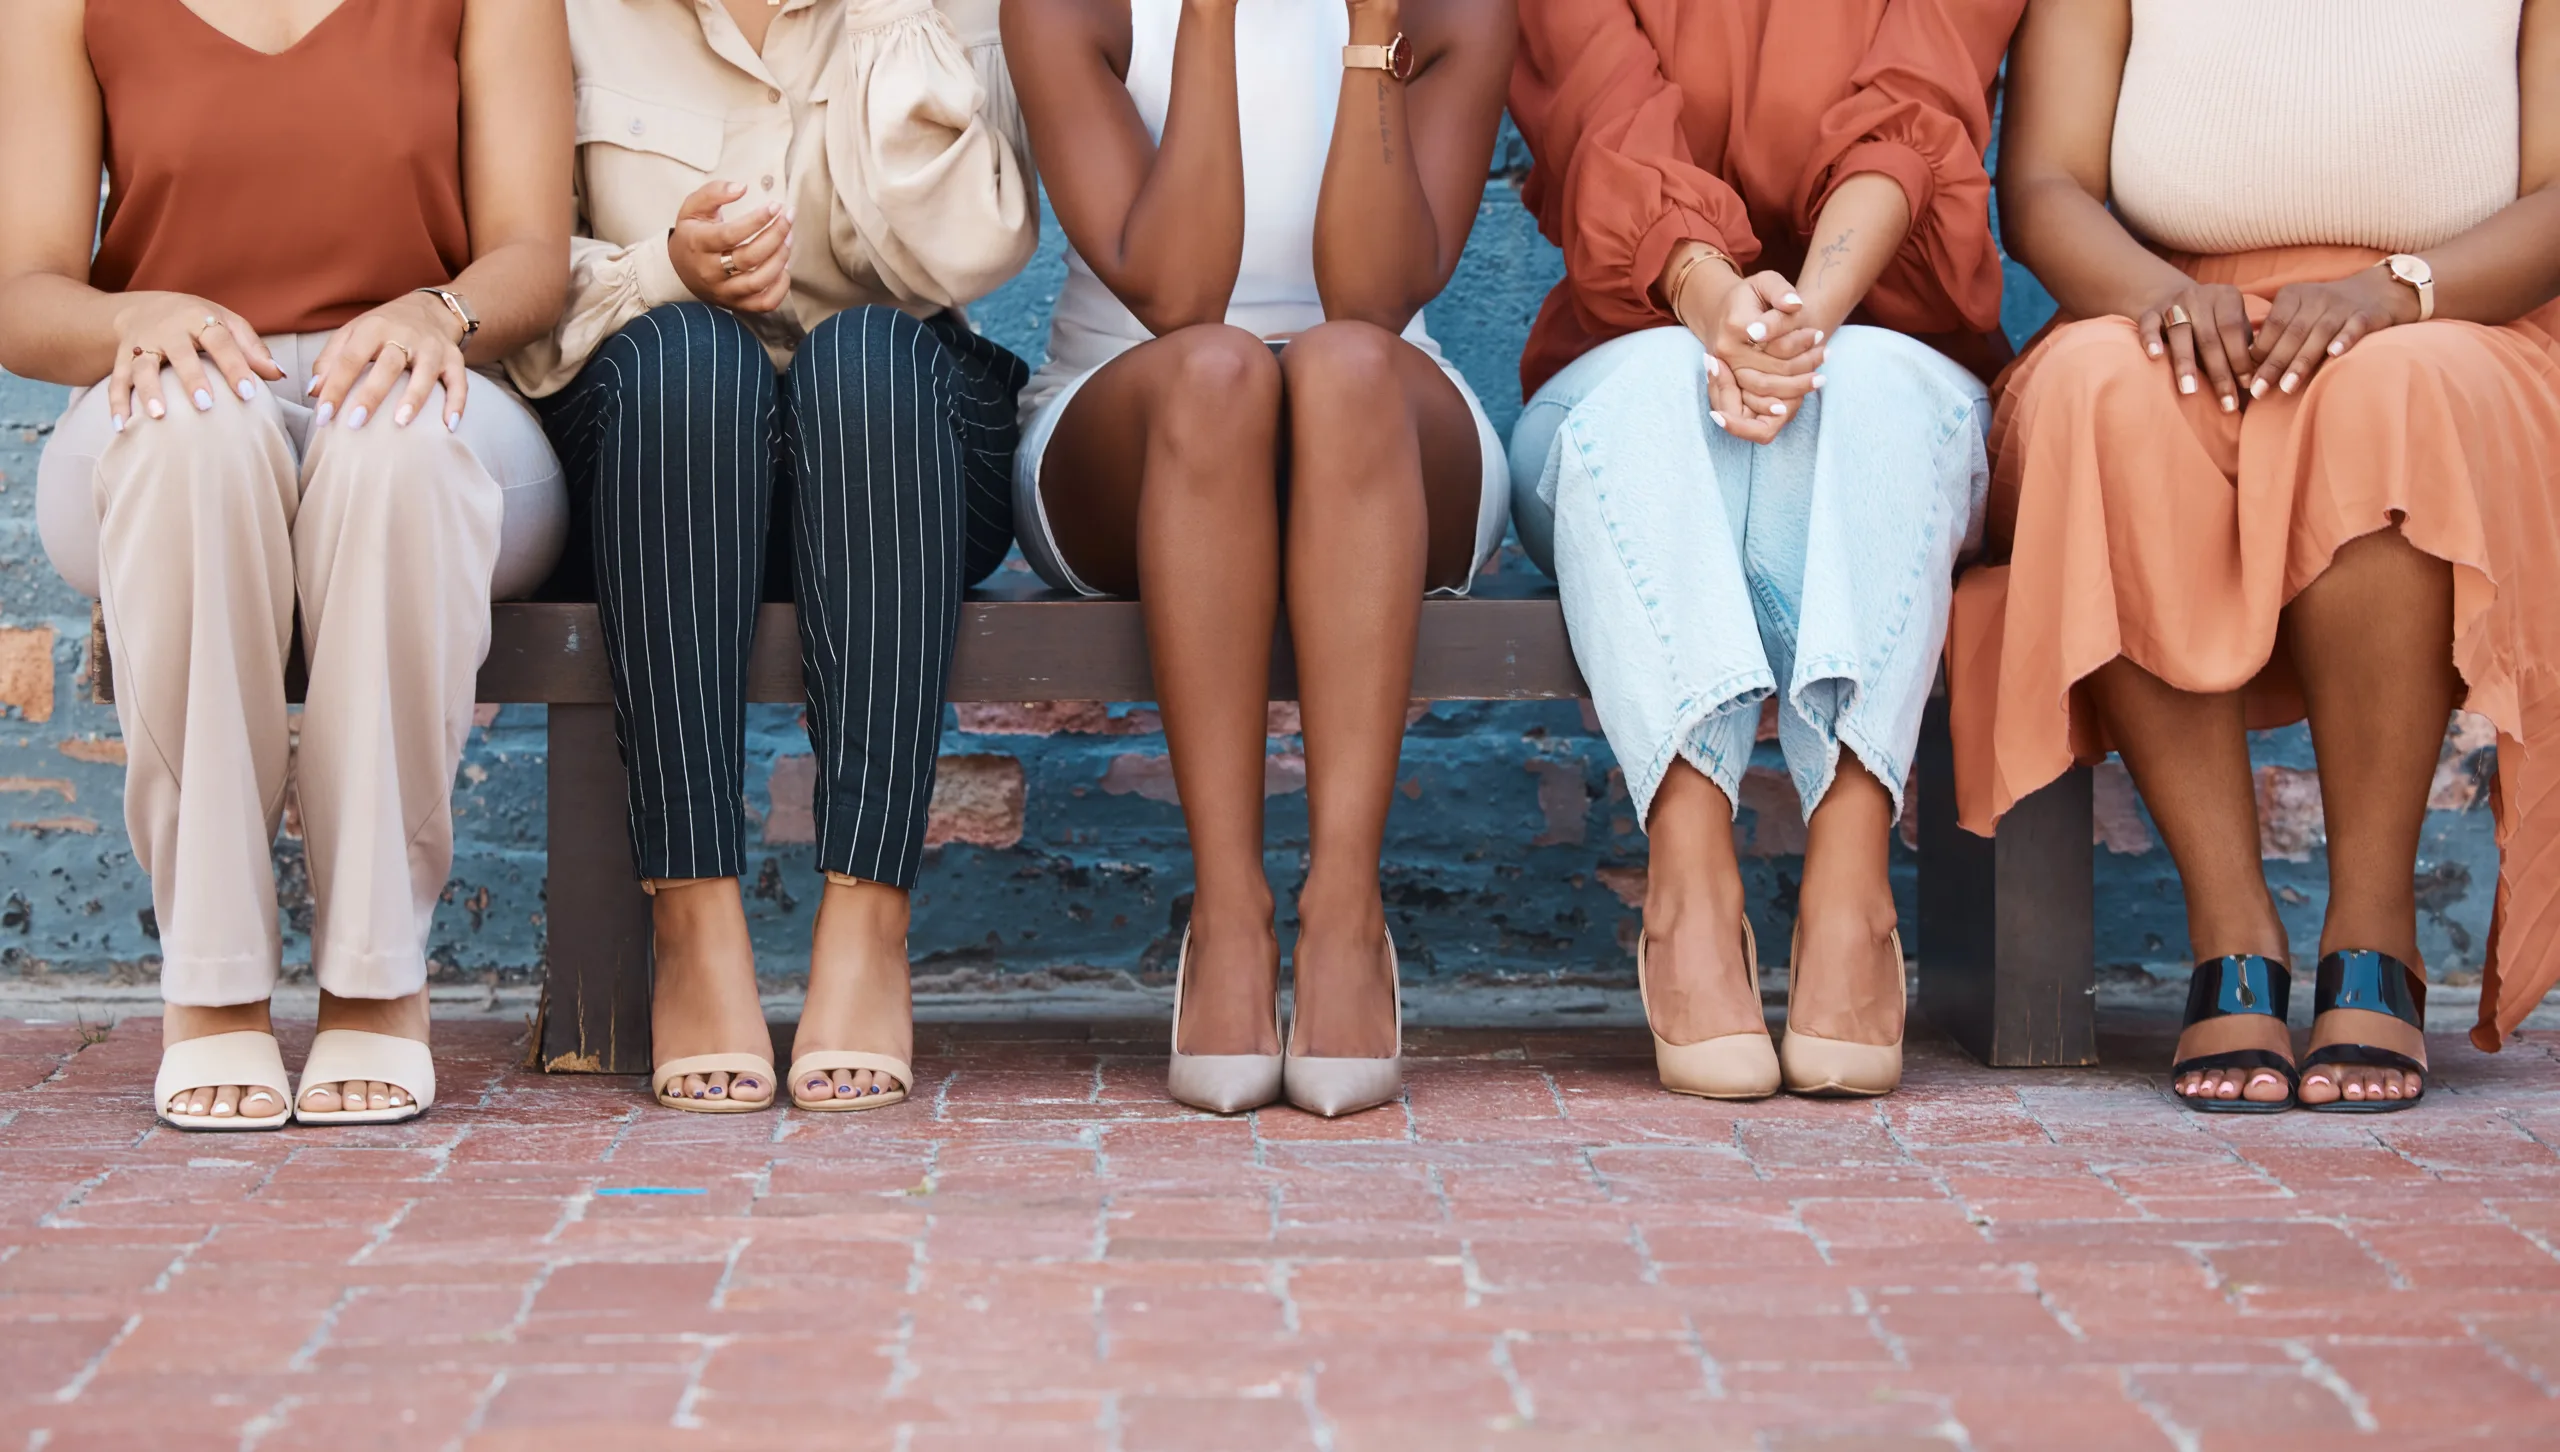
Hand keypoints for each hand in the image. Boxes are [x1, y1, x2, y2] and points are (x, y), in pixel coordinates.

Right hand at [105, 293, 283, 430]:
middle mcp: (168, 329)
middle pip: (180, 353)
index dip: (235, 366)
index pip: (221, 341)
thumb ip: (251, 348)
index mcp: (199, 318)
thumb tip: (278, 375)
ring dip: (148, 391)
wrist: (143, 308)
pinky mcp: (121, 358)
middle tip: (205, 405)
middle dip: (191, 378)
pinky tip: (122, 426)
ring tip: (158, 416)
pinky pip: (116, 380)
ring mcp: (141, 343)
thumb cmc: (197, 321)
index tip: (249, 393)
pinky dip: (116, 402)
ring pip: (142, 366)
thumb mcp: (226, 323)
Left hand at [307, 292, 471, 430]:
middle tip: (355, 423)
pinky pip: (459, 382)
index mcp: (373, 328)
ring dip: (414, 397)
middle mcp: (405, 335)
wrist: (429, 309)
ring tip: (401, 423)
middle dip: (371, 394)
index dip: (335, 387)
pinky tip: (449, 425)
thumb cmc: (384, 328)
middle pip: (388, 365)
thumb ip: (331, 360)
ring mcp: (432, 347)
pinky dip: (457, 403)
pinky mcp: (455, 358)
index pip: (350, 359)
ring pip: (425, 372)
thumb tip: (314, 392)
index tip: (323, 416)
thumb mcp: (352, 334)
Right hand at [668, 180, 793, 313]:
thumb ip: (714, 192)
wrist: (679, 270)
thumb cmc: (692, 233)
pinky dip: (781, 288)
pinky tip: (784, 268)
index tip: (775, 206)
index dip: (757, 220)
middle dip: (775, 235)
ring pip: (758, 281)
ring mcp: (724, 291)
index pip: (731, 234)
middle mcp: (710, 271)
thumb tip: (742, 187)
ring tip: (788, 238)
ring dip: (780, 259)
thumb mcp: (693, 207)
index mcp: (698, 243)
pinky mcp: (736, 305)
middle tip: (788, 218)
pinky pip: (765, 303)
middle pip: (749, 257)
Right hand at [1679, 269, 1824, 444]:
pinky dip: (1781, 397)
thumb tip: (1795, 304)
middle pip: (1772, 366)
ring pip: (1766, 386)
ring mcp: (1728, 369)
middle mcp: (1728, 351)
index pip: (1772, 338)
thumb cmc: (1750, 295)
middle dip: (1804, 363)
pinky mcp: (1731, 382)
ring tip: (1821, 376)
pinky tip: (1803, 390)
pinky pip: (1757, 397)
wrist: (1721, 313)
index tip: (1819, 333)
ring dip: (1797, 385)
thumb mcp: (1765, 281)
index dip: (1798, 339)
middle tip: (1826, 353)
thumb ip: (1781, 290)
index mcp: (1736, 323)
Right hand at [2135, 281, 2252, 413]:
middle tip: (2226, 403)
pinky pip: (2148, 324)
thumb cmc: (2210, 322)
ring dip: (2185, 363)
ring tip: (2190, 391)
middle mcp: (2200, 296)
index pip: (2233, 330)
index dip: (2240, 358)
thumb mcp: (2232, 325)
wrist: (2171, 296)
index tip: (2246, 386)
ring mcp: (2173, 303)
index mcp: (2226, 297)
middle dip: (2219, 372)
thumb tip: (2259, 381)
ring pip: (2180, 333)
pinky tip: (2155, 356)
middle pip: (2209, 337)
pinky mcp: (2149, 312)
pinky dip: (2151, 339)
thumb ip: (2243, 346)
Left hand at [2245, 268, 2418, 399]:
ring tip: (2286, 387)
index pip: (2272, 326)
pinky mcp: (2366, 314)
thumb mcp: (2299, 314)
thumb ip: (2276, 333)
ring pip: (2318, 333)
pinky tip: (2334, 354)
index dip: (2258, 353)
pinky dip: (2344, 339)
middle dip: (2273, 364)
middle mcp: (2315, 297)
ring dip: (2301, 361)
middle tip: (2257, 391)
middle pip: (2291, 333)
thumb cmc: (2325, 312)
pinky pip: (2353, 327)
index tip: (2245, 379)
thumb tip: (2244, 363)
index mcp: (2293, 295)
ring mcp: (2341, 305)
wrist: (2377, 292)